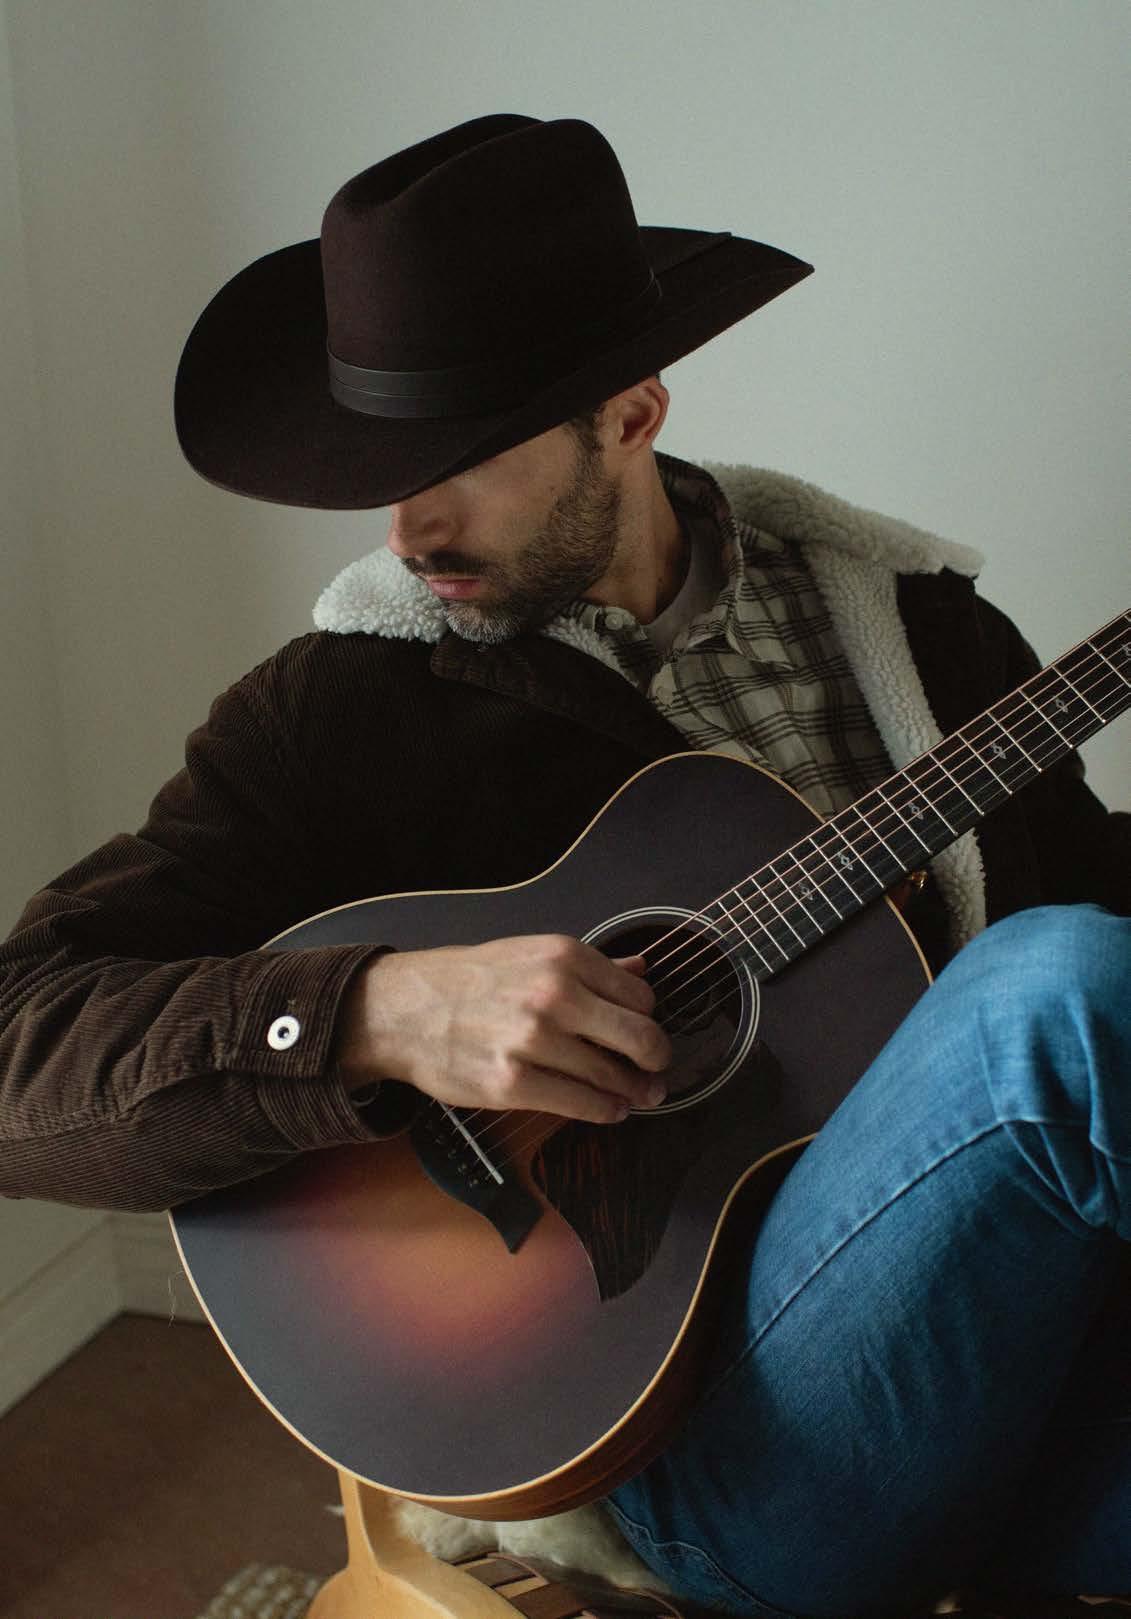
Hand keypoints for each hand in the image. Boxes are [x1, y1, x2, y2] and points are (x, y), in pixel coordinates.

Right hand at [334, 935, 670, 1123]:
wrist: (405, 1009)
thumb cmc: (469, 981)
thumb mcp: (531, 954)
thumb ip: (591, 966)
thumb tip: (641, 971)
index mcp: (564, 956)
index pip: (640, 996)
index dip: (647, 1019)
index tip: (643, 1032)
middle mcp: (555, 994)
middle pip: (639, 1037)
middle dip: (656, 1059)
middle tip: (657, 1070)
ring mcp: (533, 1041)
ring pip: (612, 1076)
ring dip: (633, 1092)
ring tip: (638, 1096)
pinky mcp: (512, 1084)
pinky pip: (580, 1104)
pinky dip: (605, 1111)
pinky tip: (610, 1110)